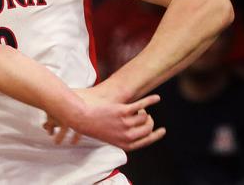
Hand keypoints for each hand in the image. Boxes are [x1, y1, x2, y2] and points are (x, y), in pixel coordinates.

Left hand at [44, 89, 165, 150]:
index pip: (147, 140)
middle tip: (146, 115)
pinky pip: (142, 105)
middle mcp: (127, 135)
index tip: (162, 130)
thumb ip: (126, 137)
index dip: (156, 135)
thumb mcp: (111, 137)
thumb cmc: (95, 126)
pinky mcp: (122, 111)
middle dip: (149, 121)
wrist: (81, 117)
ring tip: (137, 108)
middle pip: (148, 128)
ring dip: (143, 111)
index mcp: (126, 144)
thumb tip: (143, 133)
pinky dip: (151, 101)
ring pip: (144, 116)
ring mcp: (125, 123)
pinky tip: (157, 98)